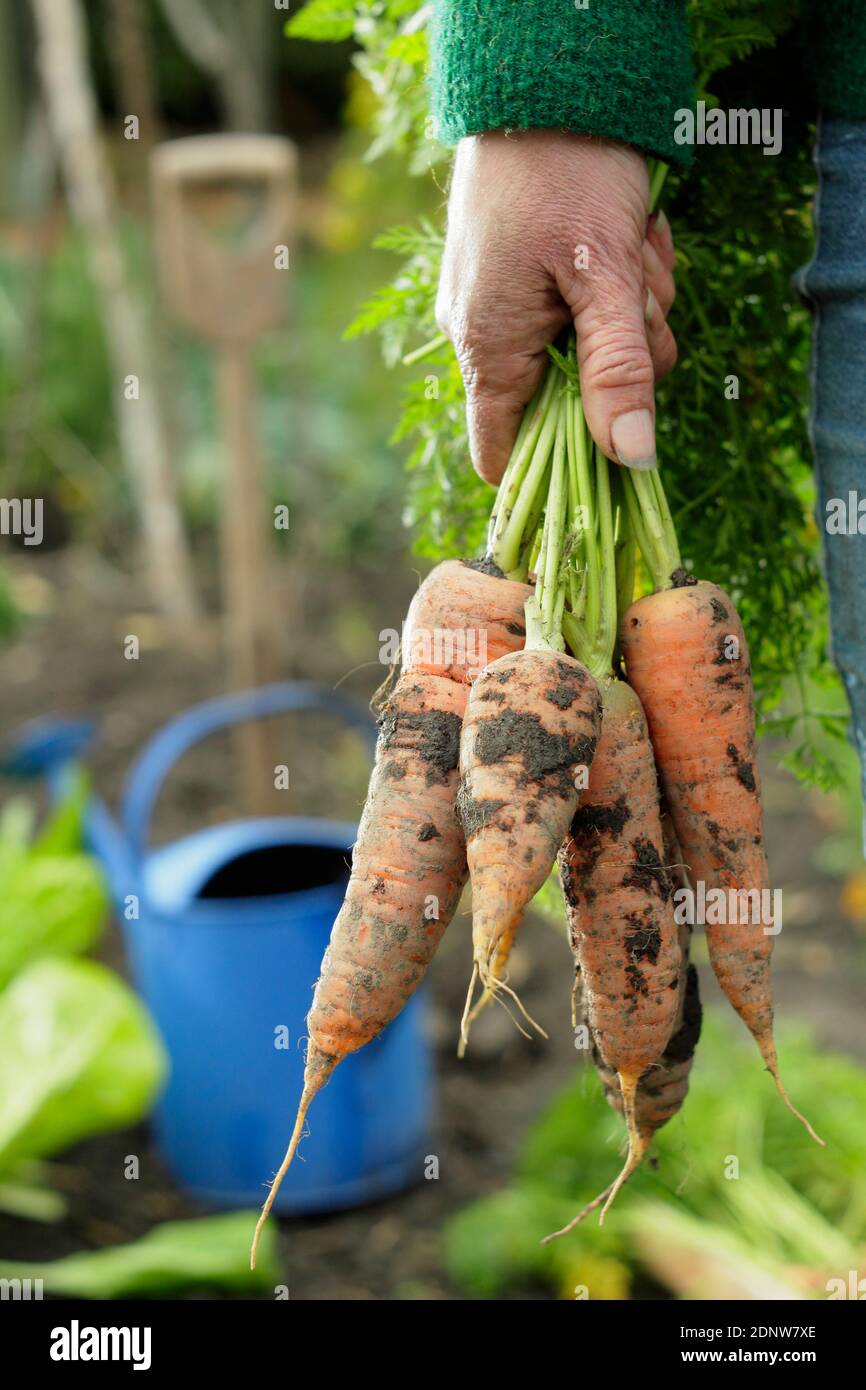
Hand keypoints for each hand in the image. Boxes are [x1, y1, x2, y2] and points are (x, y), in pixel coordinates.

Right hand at [435, 130, 676, 483]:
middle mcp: (484, 335)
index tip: (613, 446)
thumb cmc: (566, 172)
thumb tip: (632, 460)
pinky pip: (582, 307)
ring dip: (631, 311)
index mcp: (488, 349)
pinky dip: (616, 281)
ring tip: (632, 248)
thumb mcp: (606, 276)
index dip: (556, 468)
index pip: (503, 457)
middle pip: (568, 400)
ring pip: (588, 350)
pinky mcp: (526, 275)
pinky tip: (624, 235)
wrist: (542, 78)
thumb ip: (618, 370)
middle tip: (639, 299)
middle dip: (623, 359)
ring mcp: (504, 304)